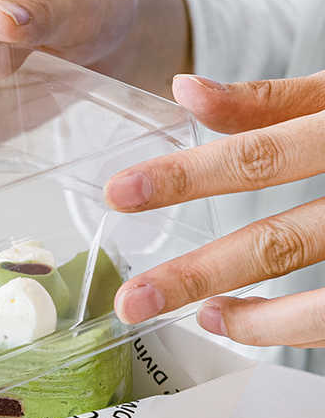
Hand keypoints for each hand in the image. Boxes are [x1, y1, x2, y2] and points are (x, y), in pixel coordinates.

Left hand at [105, 72, 324, 347]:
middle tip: (133, 300)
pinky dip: (295, 327)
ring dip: (252, 321)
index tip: (120, 194)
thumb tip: (185, 90)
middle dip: (196, 273)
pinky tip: (249, 322)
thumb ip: (273, 98)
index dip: (186, 177)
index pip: (258, 154)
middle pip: (281, 241)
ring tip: (200, 316)